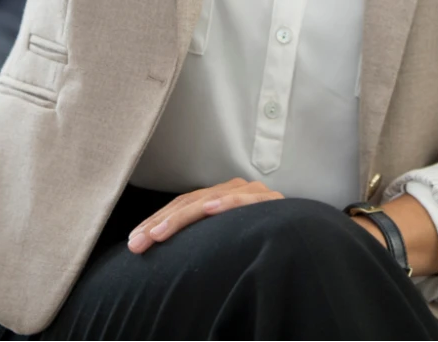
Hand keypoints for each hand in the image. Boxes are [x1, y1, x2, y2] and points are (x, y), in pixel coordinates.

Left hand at [124, 178, 282, 253]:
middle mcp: (232, 190)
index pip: (181, 206)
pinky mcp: (268, 199)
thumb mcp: (224, 238)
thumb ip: (203, 238)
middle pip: (188, 203)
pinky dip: (227, 203)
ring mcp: (250, 192)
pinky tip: (209, 209)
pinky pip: (245, 200)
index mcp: (219, 197)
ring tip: (159, 232)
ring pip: (208, 201)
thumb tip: (163, 246)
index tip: (134, 241)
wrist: (303, 234)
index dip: (156, 222)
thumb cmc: (261, 237)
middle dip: (159, 223)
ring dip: (181, 217)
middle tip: (138, 242)